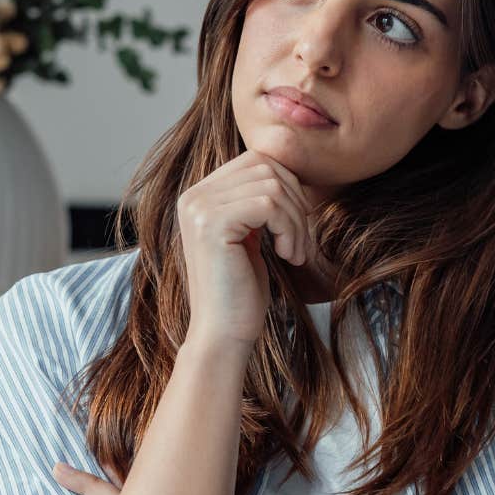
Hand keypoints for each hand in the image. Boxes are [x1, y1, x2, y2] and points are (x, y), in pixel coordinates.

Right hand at [176, 149, 316, 347]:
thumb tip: (289, 169)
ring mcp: (200, 208)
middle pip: (266, 166)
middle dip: (295, 202)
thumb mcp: (250, 236)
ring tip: (295, 252)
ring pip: (272, 186)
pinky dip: (289, 229)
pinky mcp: (213, 224)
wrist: (223, 334)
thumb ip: (257, 201)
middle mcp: (194, 195)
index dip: (288, 187)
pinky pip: (269, 204)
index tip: (296, 226)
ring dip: (296, 221)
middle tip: (301, 242)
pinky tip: (288, 256)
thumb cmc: (241, 290)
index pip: (256, 161)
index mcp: (200, 195)